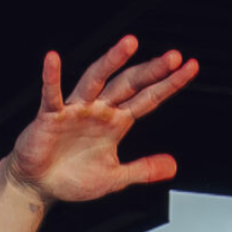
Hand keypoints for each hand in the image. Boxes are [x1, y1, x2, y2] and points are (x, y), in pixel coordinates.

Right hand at [6, 35, 197, 208]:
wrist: (41, 186)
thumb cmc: (74, 178)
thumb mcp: (115, 178)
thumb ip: (143, 169)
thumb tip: (173, 165)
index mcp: (116, 122)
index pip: (148, 98)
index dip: (169, 84)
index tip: (191, 67)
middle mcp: (99, 109)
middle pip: (128, 84)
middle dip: (149, 71)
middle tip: (173, 57)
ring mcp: (76, 110)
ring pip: (96, 80)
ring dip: (111, 62)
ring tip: (129, 45)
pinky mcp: (51, 116)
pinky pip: (52, 94)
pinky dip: (52, 77)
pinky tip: (53, 59)